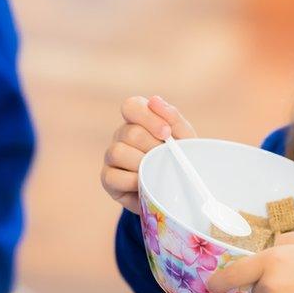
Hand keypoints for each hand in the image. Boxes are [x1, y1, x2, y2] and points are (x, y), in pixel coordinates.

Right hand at [100, 95, 195, 213]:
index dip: (148, 118)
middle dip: (153, 147)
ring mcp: (112, 156)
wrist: (181, 191)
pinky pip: (113, 176)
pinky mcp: (108, 178)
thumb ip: (172, 118)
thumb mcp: (185, 138)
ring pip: (118, 152)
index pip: (131, 106)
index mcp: (139, 120)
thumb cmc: (181, 159)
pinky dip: (133, 181)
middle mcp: (122, 135)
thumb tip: (154, 100)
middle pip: (130, 132)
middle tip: (166, 158)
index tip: (167, 133)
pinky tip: (145, 183)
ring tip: (157, 171)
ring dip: (143, 164)